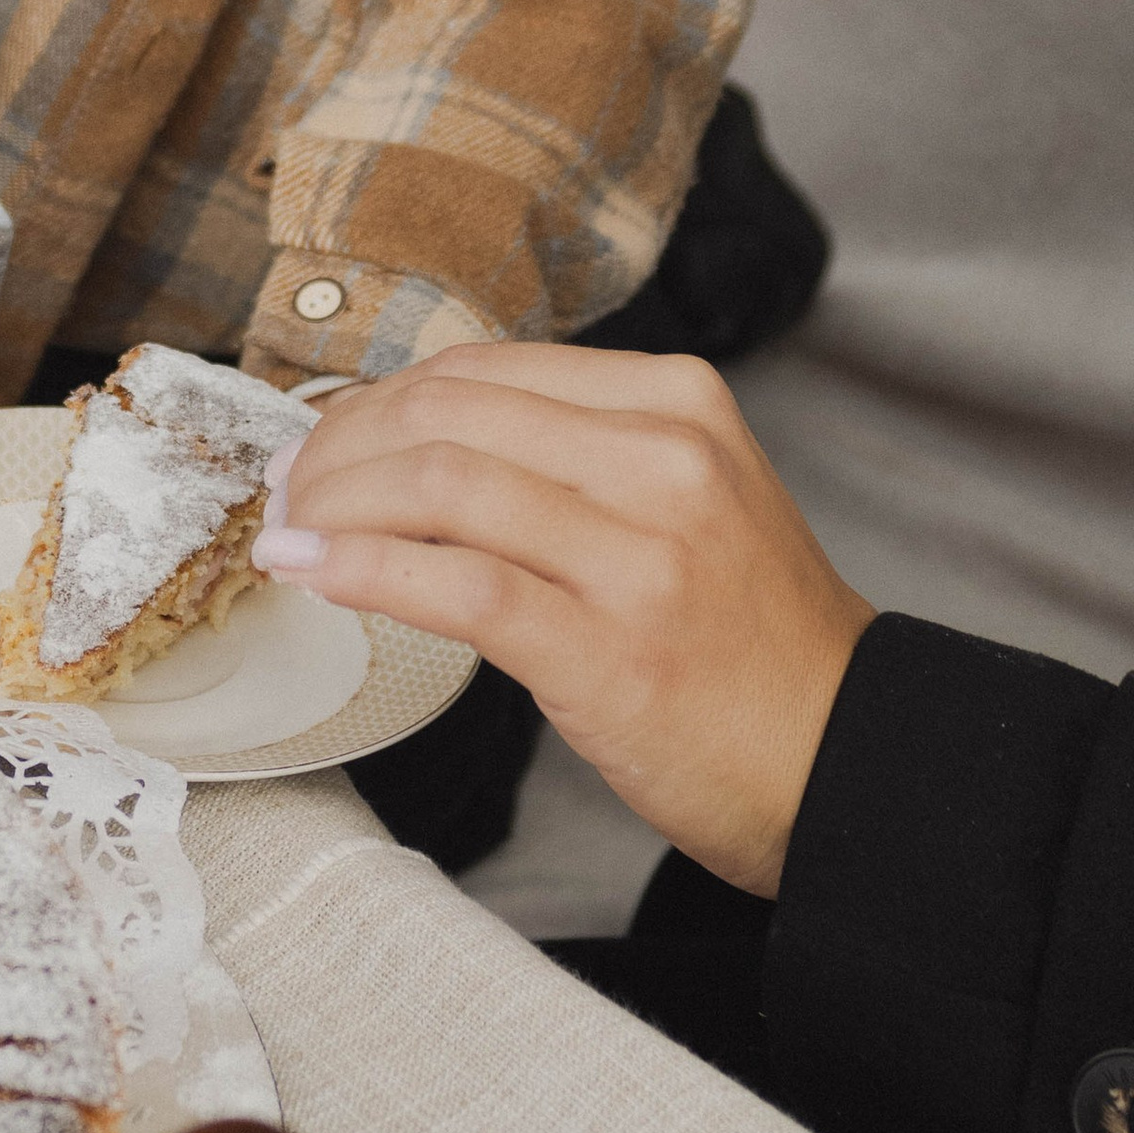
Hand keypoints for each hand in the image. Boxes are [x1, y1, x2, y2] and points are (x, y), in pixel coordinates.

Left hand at [256, 343, 871, 895]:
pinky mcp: (611, 648)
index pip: (484, 369)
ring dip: (334, 504)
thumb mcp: (686, 503)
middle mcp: (664, 460)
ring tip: (288, 530)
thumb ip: (573, 457)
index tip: (328, 441)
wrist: (845, 762)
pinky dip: (361, 570)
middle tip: (290, 490)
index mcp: (677, 403)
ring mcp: (641, 553)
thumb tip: (414, 443)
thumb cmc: (749, 644)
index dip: (378, 400)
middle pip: (448, 413)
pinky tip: (310, 573)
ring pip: (440, 484)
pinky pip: (457, 584)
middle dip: (340, 446)